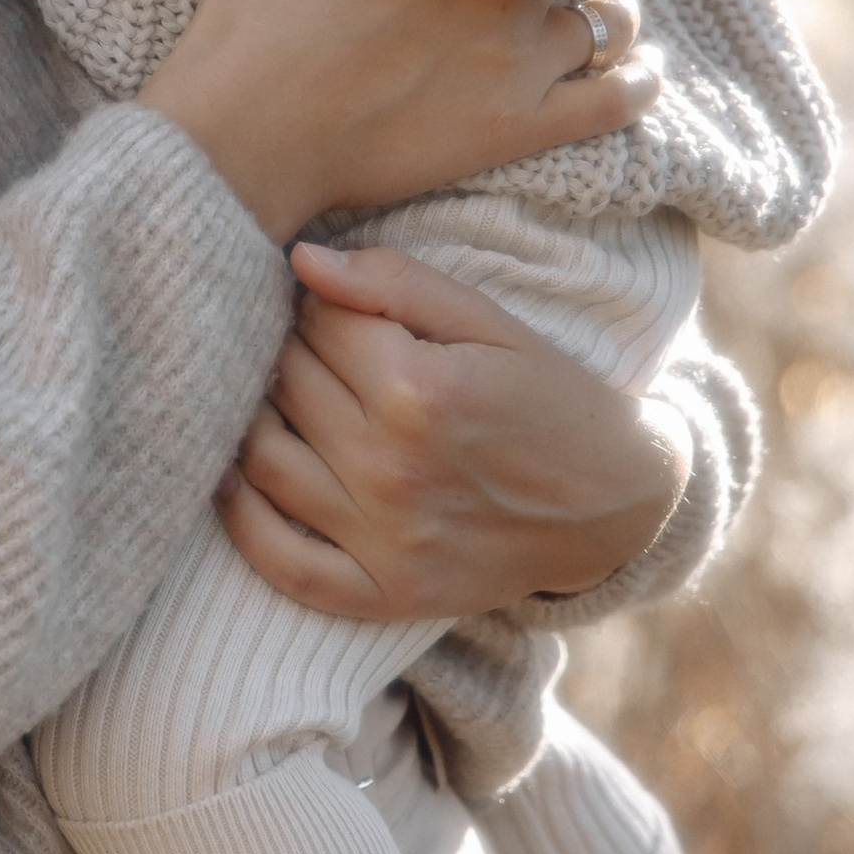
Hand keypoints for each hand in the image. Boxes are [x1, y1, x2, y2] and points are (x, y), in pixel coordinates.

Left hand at [218, 243, 687, 620]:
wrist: (617, 505)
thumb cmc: (551, 398)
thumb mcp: (491, 323)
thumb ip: (395, 282)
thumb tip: (300, 259)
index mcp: (419, 390)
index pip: (317, 322)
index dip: (324, 303)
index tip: (343, 308)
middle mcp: (390, 467)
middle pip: (287, 382)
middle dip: (294, 351)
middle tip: (322, 350)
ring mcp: (382, 539)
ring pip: (263, 458)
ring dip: (258, 417)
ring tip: (287, 399)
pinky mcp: (381, 594)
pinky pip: (279, 561)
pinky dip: (241, 520)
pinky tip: (237, 480)